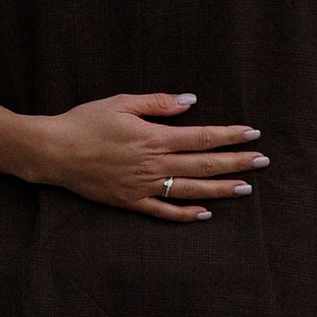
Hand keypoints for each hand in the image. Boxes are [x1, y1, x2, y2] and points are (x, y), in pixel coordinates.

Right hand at [29, 90, 264, 221]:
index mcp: (154, 138)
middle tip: (263, 161)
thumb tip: (190, 102)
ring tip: (246, 188)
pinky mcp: (130, 201)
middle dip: (237, 162)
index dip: (230, 136)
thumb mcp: (121, 102)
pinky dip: (185, 214)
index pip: (203, 138)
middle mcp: (154, 165)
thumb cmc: (85, 121)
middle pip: (204, 165)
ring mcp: (144, 186)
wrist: (53, 151)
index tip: (253, 134)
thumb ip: (159, 103)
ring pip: (191, 190)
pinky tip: (205, 213)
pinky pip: (164, 211)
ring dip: (221, 189)